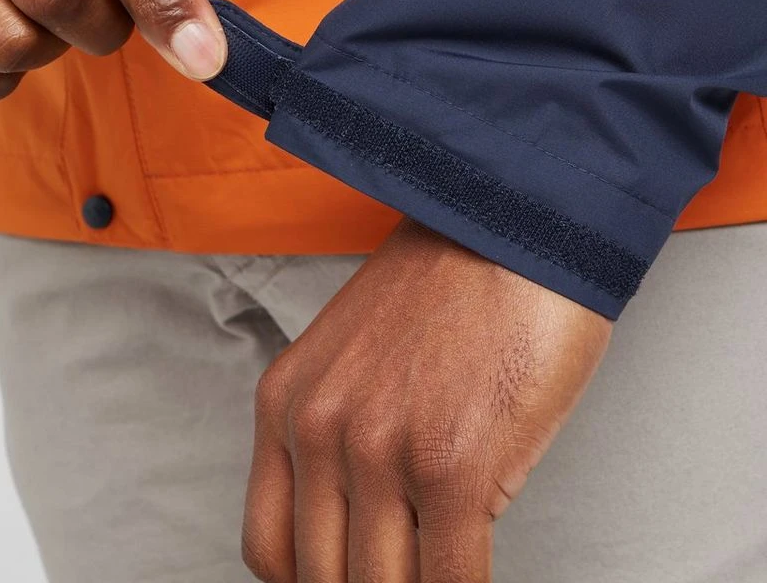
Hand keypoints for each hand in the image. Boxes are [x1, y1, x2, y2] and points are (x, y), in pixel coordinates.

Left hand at [242, 219, 611, 581]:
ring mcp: (381, 450)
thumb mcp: (351, 355)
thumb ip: (336, 436)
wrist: (509, 230)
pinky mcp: (453, 466)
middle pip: (321, 578)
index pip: (269, 546)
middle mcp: (318, 428)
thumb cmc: (445, 288)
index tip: (342, 582)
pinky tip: (472, 581)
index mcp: (284, 403)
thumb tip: (359, 532)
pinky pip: (449, 582)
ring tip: (435, 574)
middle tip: (401, 574)